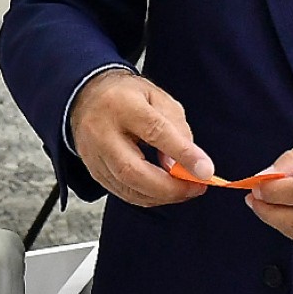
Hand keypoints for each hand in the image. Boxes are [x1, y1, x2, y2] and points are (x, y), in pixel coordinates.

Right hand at [69, 70, 214, 206]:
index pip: (155, 132)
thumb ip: (176, 130)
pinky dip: (147, 196)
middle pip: (133, 171)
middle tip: (196, 188)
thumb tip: (186, 167)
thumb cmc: (128, 97)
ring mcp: (93, 155)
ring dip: (161, 195)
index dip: (182, 154)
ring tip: (185, 190)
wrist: (87, 98)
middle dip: (169, 187)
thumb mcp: (159, 99)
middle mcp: (101, 133)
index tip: (205, 171)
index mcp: (122, 105)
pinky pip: (122, 193)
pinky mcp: (94, 171)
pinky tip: (164, 190)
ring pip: (127, 188)